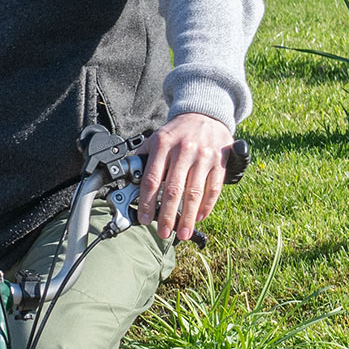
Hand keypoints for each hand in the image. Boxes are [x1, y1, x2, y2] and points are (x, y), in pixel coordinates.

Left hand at [137, 112, 233, 242]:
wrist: (206, 114)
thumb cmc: (177, 132)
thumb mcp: (156, 138)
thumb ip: (143, 158)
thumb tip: (127, 180)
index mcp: (163, 145)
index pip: (152, 179)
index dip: (146, 201)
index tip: (143, 218)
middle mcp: (184, 151)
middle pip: (173, 189)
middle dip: (167, 215)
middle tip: (163, 232)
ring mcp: (204, 157)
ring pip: (195, 193)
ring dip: (188, 216)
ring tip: (182, 233)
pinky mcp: (220, 162)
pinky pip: (214, 188)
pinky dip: (207, 206)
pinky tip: (199, 217)